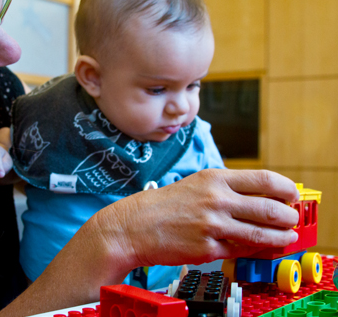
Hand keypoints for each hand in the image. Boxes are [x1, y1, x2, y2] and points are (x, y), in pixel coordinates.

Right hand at [90, 169, 299, 277]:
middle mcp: (216, 200)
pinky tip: (259, 248)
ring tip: (287, 238)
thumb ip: (227, 190)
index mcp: (215, 179)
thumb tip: (261, 198)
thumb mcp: (197, 185)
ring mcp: (212, 226)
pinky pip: (241, 250)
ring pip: (261, 234)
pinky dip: (254, 249)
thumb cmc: (166, 204)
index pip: (265, 180)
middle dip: (288, 217)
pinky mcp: (207, 249)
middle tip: (292, 219)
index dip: (286, 189)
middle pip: (269, 209)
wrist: (136, 225)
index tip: (292, 196)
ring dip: (281, 237)